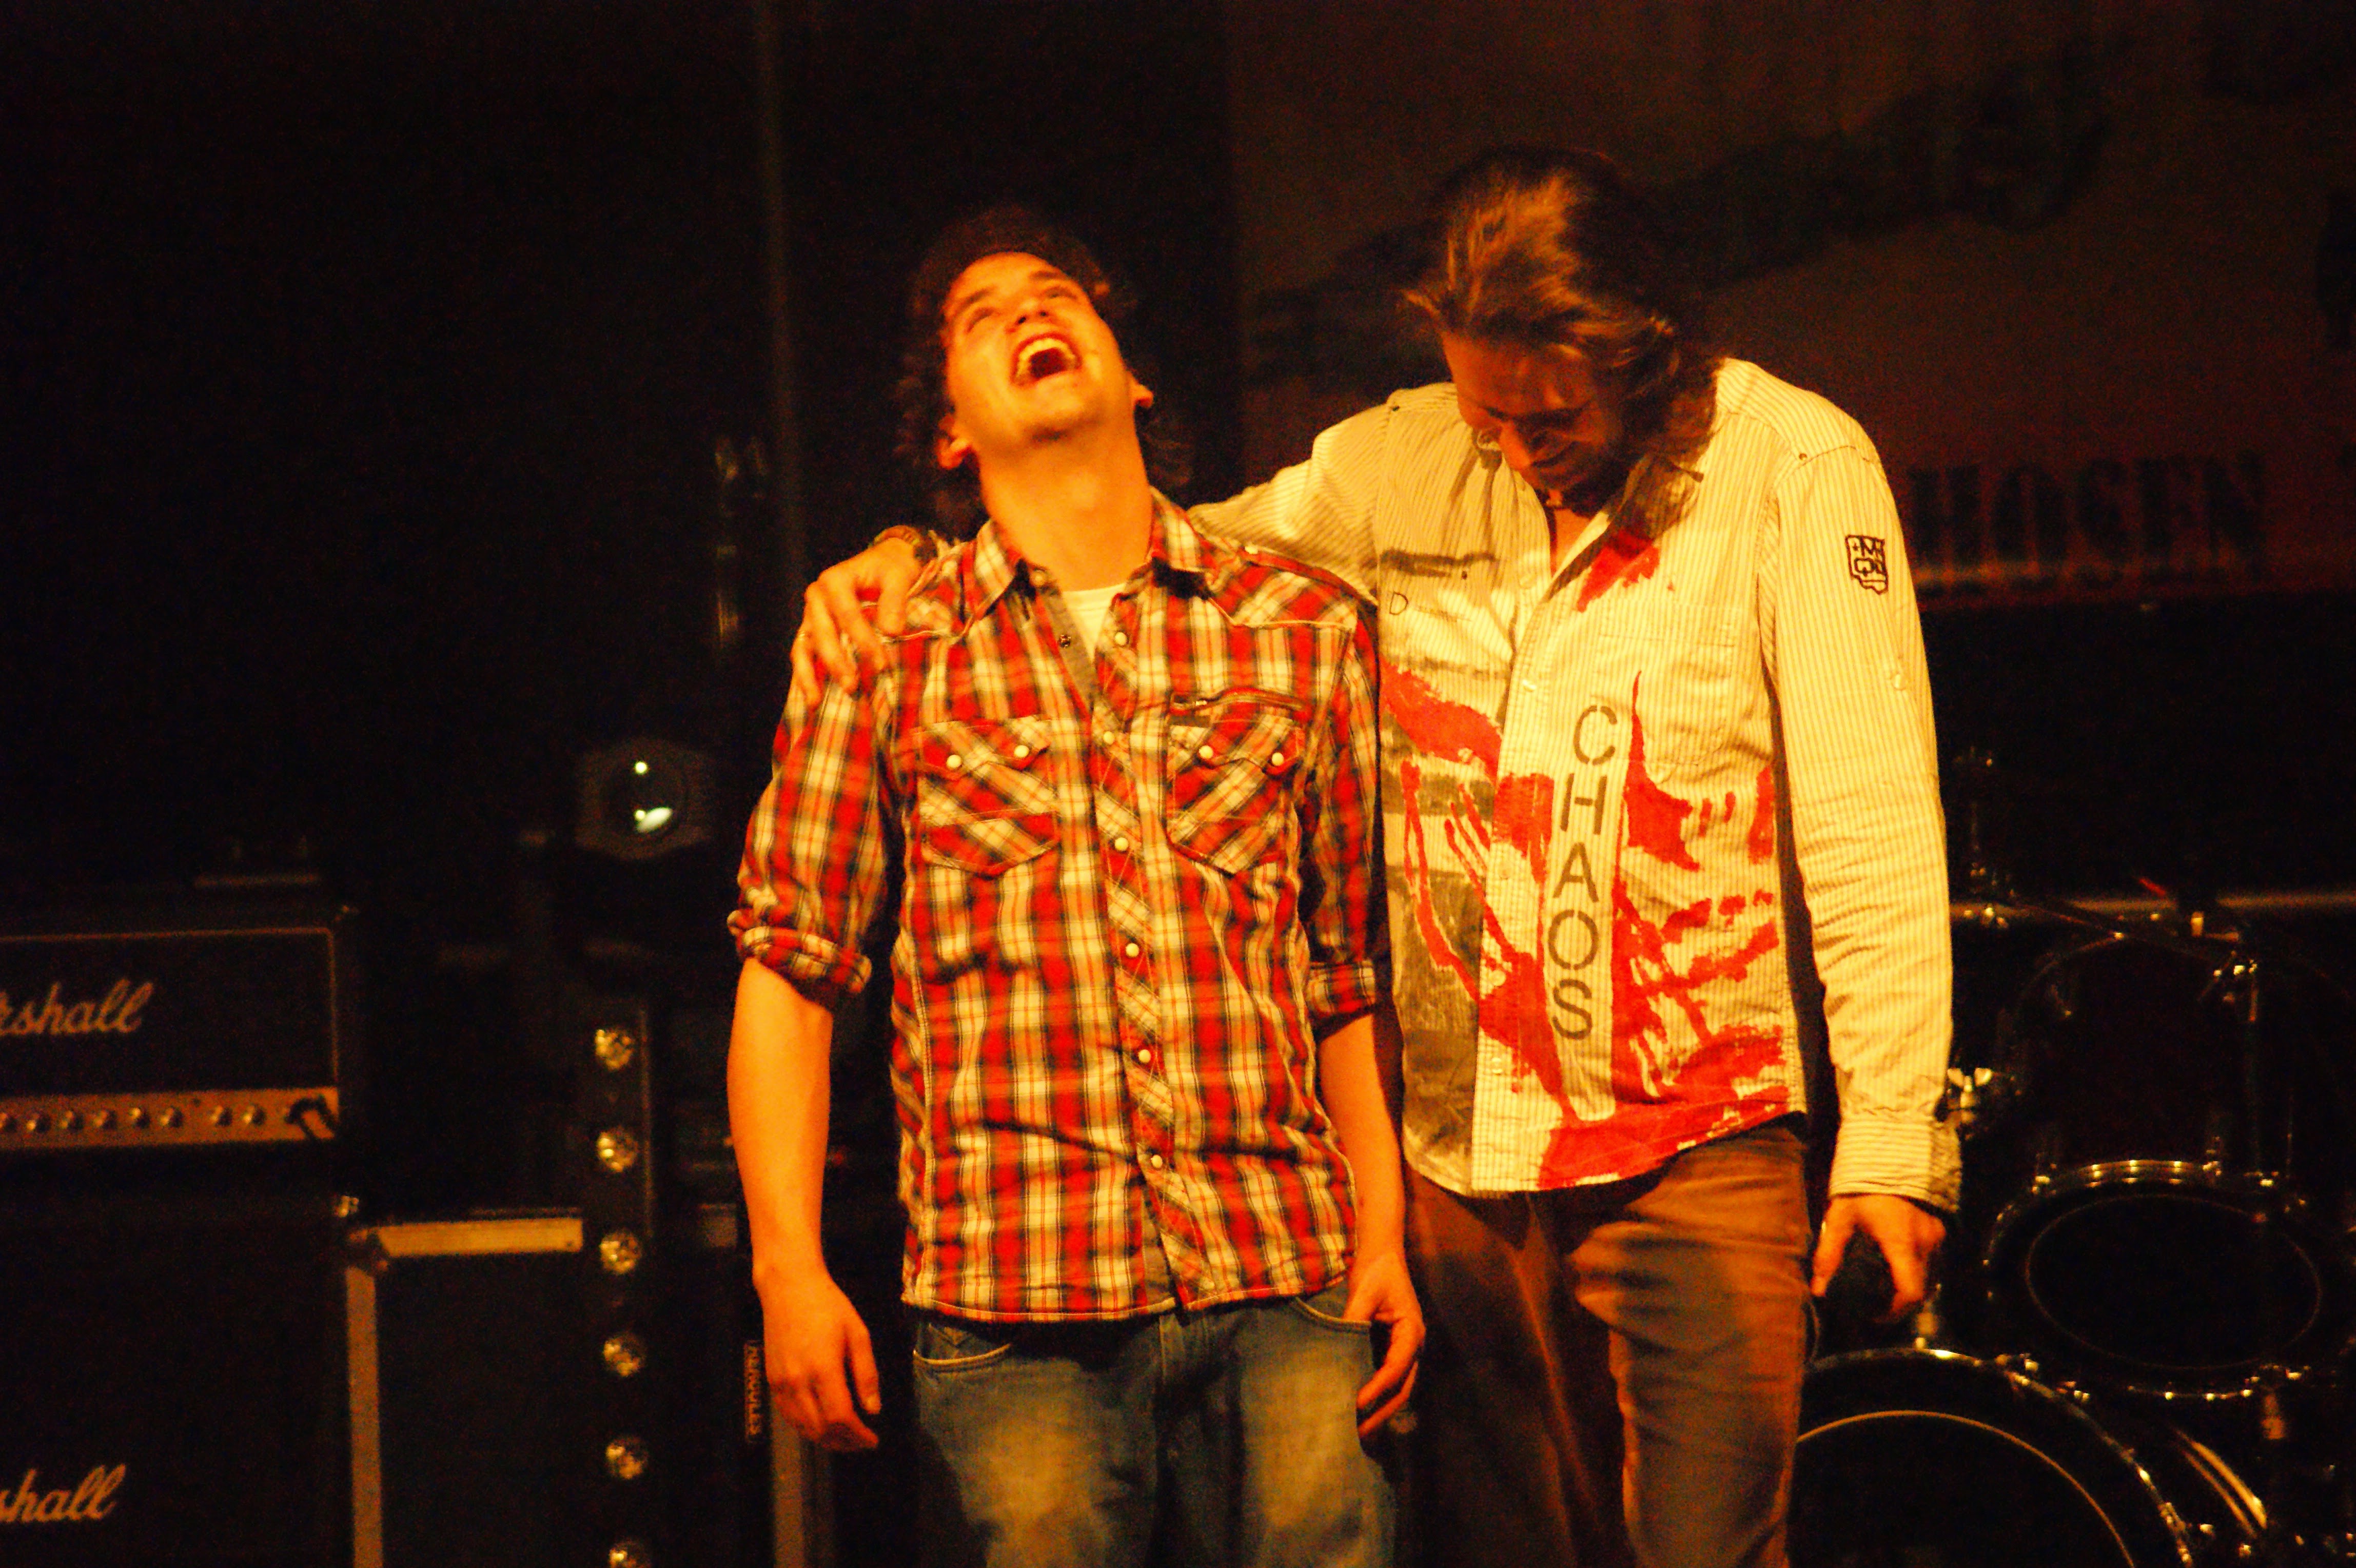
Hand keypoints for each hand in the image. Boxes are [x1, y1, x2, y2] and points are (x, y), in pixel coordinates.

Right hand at [758, 1267, 881, 1451]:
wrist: (788, 1287)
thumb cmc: (828, 1306)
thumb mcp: (858, 1334)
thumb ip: (866, 1374)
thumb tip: (873, 1410)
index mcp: (822, 1369)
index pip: (840, 1418)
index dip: (858, 1435)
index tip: (873, 1440)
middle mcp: (797, 1382)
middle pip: (820, 1429)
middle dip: (844, 1443)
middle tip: (862, 1443)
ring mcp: (781, 1383)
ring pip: (802, 1427)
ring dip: (825, 1440)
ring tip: (845, 1440)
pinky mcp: (771, 1381)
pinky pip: (789, 1416)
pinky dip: (806, 1428)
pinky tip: (821, 1426)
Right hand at [788, 536, 925, 703]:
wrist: (885, 562)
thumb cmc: (892, 569)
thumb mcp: (898, 576)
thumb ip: (894, 601)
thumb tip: (892, 631)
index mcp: (835, 580)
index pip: (848, 615)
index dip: (864, 641)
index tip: (882, 664)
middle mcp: (817, 596)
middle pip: (822, 633)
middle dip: (836, 662)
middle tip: (852, 686)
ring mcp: (811, 614)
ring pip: (803, 645)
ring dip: (808, 674)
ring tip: (816, 701)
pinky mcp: (812, 628)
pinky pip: (803, 652)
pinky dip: (805, 674)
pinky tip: (810, 698)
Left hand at [1343, 1249, 1422, 1438]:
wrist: (1382, 1254)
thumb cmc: (1376, 1270)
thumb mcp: (1364, 1292)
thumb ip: (1354, 1319)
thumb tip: (1338, 1346)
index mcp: (1411, 1331)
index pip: (1396, 1368)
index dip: (1377, 1388)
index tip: (1357, 1404)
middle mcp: (1412, 1345)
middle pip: (1402, 1388)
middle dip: (1382, 1411)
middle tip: (1359, 1432)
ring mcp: (1403, 1349)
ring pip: (1397, 1388)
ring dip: (1380, 1409)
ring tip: (1358, 1430)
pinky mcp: (1391, 1349)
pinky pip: (1387, 1378)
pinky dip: (1376, 1395)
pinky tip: (1358, 1408)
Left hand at [1812, 1193, 1944, 1321]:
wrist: (1890, 1154)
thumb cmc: (1862, 1187)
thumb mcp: (1840, 1218)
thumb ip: (1829, 1255)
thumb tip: (1819, 1290)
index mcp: (1901, 1243)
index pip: (1911, 1292)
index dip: (1896, 1311)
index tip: (1877, 1316)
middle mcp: (1925, 1243)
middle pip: (1922, 1289)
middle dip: (1902, 1303)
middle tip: (1878, 1305)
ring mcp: (1936, 1236)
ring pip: (1930, 1276)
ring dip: (1911, 1287)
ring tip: (1886, 1288)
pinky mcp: (1940, 1228)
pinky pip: (1932, 1261)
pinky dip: (1918, 1271)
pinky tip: (1898, 1267)